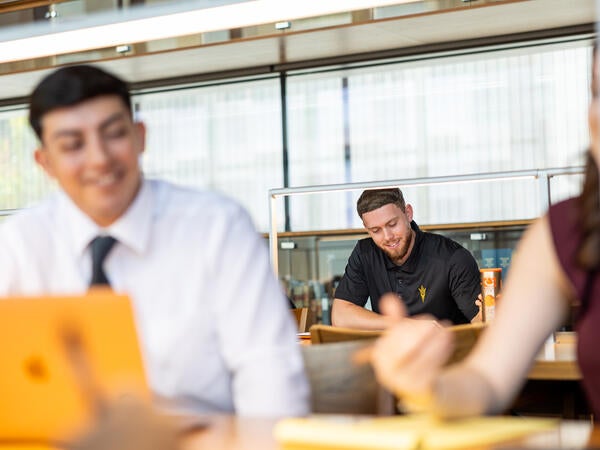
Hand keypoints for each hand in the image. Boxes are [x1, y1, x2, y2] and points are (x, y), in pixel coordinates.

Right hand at [366, 293, 454, 411]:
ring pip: (417, 357)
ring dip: (433, 340)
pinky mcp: (420, 392)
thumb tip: (389, 298)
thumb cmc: (416, 363)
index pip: (391, 338)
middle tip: (435, 322)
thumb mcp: (406, 341)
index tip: (427, 319)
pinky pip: (429, 369)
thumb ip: (397, 321)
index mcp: (380, 359)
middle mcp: (386, 373)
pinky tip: (447, 340)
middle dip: (420, 331)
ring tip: (446, 329)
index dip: (408, 326)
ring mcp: (402, 384)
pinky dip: (439, 351)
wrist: (432, 393)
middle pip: (402, 346)